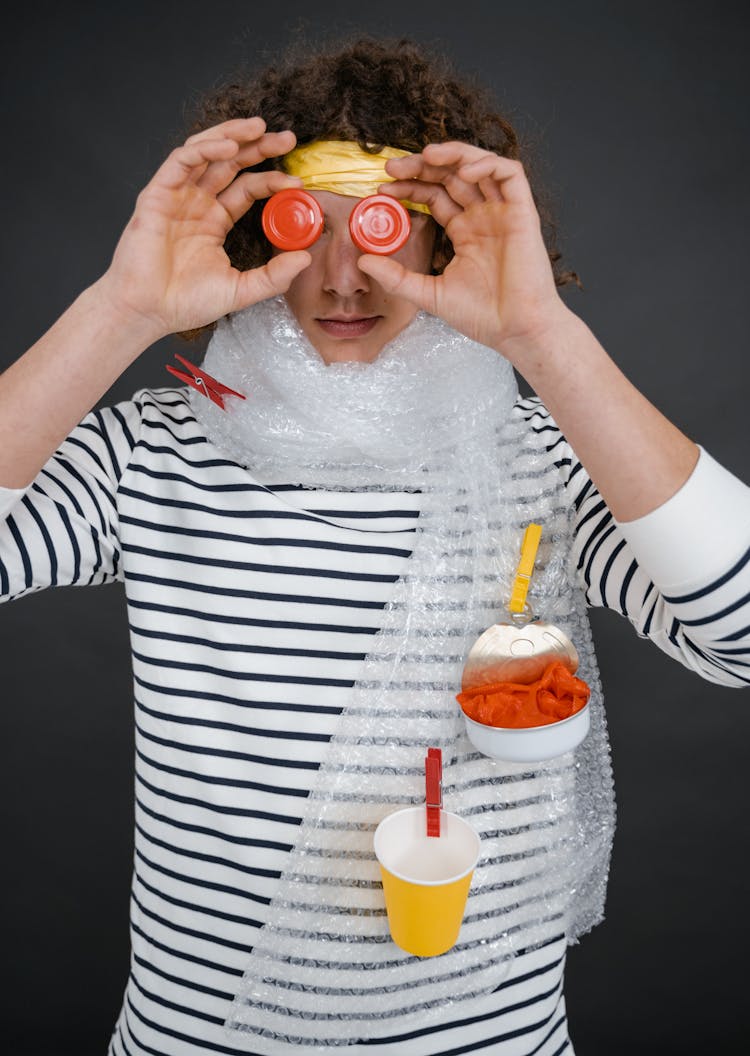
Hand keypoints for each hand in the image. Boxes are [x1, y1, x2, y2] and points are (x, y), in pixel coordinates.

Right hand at [98, 118, 310, 339]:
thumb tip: (306, 258)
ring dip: (233, 135)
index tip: (297, 182)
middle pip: (231, 164)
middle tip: (288, 139)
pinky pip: (182, 161)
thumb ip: (273, 276)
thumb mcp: (240, 290)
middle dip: (259, 147)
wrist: (148, 311)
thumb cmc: (185, 303)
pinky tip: (229, 145)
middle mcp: (196, 203)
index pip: (247, 189)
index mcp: (214, 221)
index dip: (272, 181)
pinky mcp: (157, 194)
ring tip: (260, 127)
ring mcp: (177, 196)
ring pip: (207, 152)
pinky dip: (205, 148)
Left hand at [358, 141, 567, 356]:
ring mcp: (503, 212)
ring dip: (452, 155)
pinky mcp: (523, 212)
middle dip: (422, 166)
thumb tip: (363, 261)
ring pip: (479, 166)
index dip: (411, 187)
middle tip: (393, 167)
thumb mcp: (428, 294)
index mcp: (465, 232)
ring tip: (425, 156)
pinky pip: (510, 174)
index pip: (435, 195)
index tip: (383, 188)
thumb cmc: (481, 316)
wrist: (514, 330)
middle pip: (452, 176)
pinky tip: (463, 172)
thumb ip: (397, 277)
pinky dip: (487, 164)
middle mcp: (483, 217)